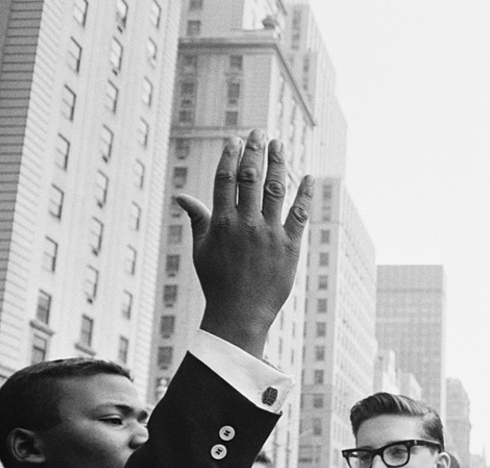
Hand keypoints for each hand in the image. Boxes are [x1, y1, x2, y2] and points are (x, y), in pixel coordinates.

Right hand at [175, 129, 312, 356]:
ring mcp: (269, 234)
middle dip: (255, 151)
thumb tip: (181, 196)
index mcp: (221, 223)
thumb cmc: (217, 282)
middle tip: (260, 132)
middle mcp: (246, 224)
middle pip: (251, 178)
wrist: (240, 313)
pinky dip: (305, 195)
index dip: (230, 156)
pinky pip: (299, 215)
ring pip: (275, 190)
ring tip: (280, 145)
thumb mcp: (201, 250)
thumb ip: (197, 219)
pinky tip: (309, 178)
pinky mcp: (290, 247)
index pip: (225, 180)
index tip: (235, 139)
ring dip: (278, 164)